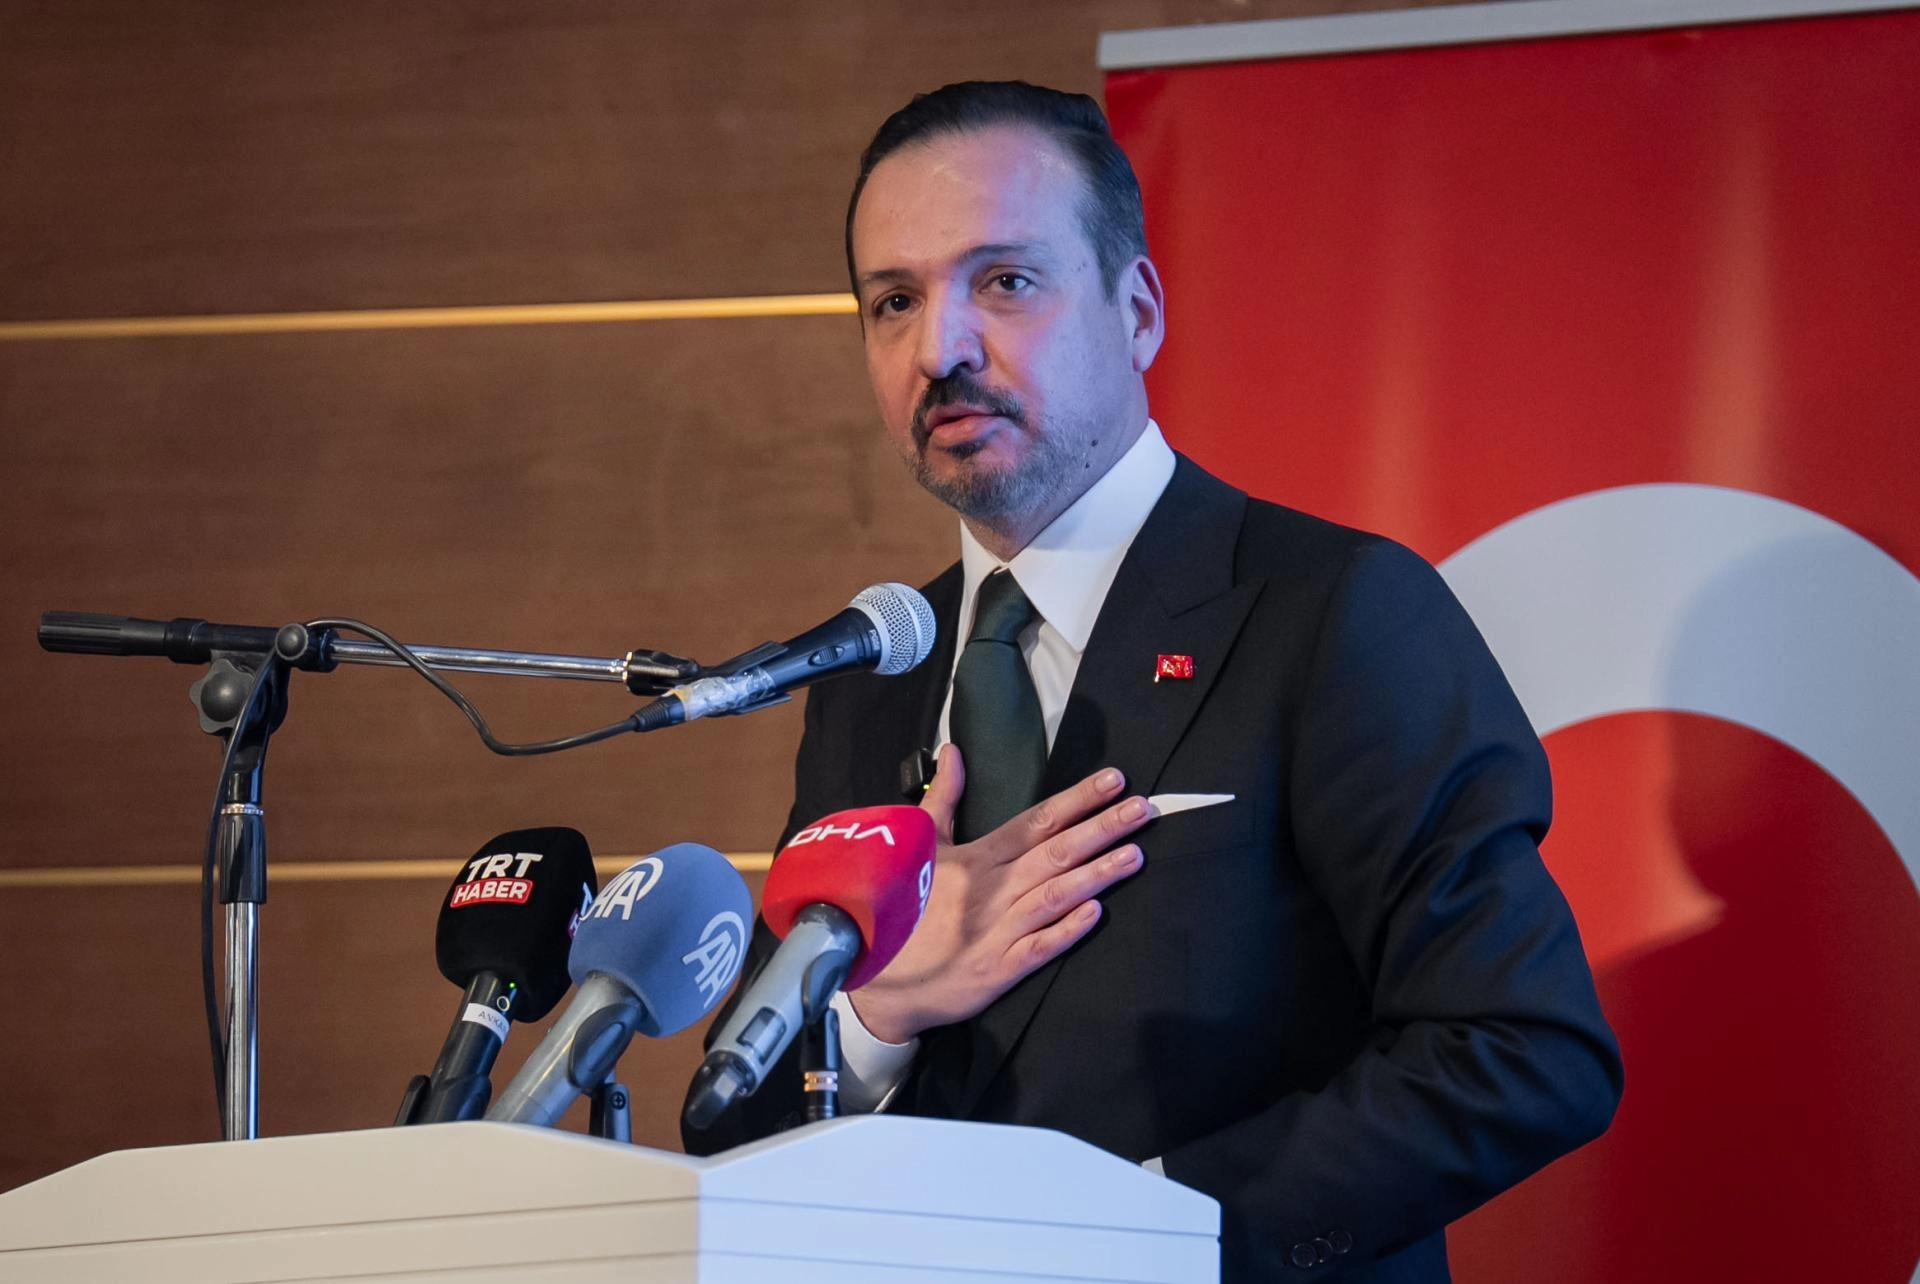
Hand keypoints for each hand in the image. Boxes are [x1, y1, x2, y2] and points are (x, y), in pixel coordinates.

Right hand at [849, 744, 1153, 1043]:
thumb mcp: (920, 845)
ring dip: (1095, 874)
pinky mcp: (995, 971)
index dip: (1077, 799)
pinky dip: (1065, 931)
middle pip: (1055, 852)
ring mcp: (995, 931)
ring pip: (1053, 895)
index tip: (1114, 780)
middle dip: (1101, 828)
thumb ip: (944, 798)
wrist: (875, 976)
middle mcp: (992, 889)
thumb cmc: (903, 906)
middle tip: (1144, 810)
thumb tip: (953, 751)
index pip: (1036, 820)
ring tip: (1135, 854)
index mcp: (977, 857)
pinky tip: (1096, 914)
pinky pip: (1036, 949)